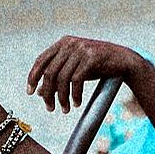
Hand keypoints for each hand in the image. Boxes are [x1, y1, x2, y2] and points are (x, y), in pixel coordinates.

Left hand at [27, 37, 141, 113]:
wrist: (124, 62)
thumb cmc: (97, 67)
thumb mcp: (75, 69)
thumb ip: (58, 77)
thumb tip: (38, 92)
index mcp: (63, 43)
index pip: (41, 60)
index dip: (33, 77)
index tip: (30, 93)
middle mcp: (70, 43)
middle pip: (50, 72)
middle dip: (48, 93)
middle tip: (50, 108)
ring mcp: (81, 49)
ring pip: (62, 78)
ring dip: (61, 98)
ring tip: (64, 110)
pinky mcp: (92, 57)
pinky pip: (76, 80)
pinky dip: (74, 95)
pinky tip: (76, 104)